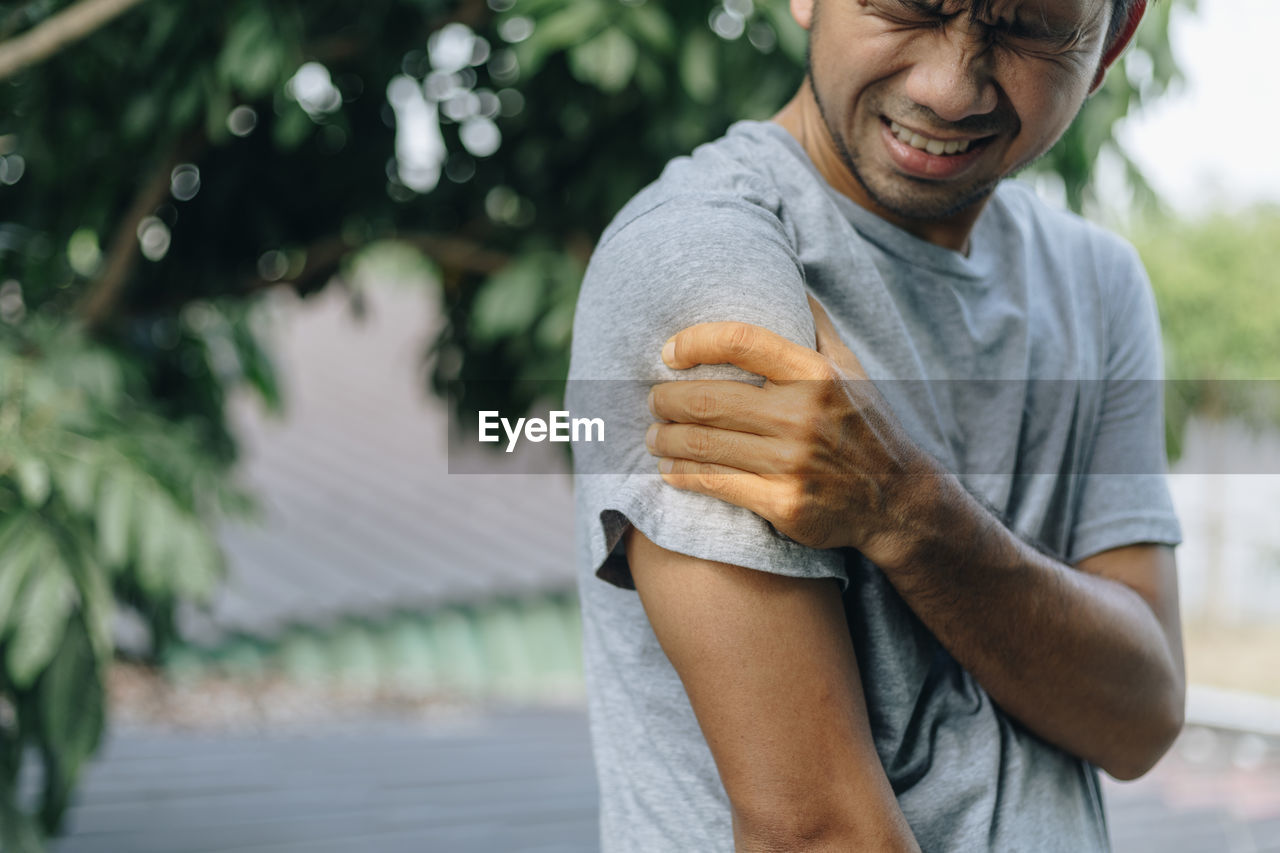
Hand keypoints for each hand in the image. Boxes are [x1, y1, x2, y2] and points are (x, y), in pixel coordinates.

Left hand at [647, 296, 933, 563]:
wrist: (898, 500)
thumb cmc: (863, 424)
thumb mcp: (850, 368)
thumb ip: (815, 325)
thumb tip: (787, 278)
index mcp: (815, 374)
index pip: (739, 341)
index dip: (694, 341)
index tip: (669, 353)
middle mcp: (803, 415)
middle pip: (705, 399)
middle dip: (665, 400)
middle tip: (655, 401)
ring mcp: (793, 462)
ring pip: (701, 445)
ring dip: (665, 440)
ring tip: (655, 437)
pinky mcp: (784, 503)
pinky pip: (714, 483)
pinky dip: (682, 476)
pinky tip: (670, 471)